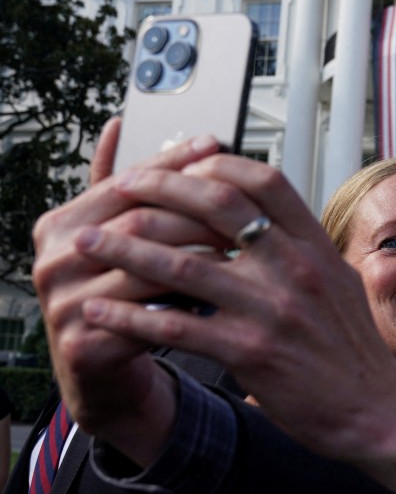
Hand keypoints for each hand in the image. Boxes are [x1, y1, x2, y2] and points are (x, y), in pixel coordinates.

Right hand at [32, 131, 223, 463]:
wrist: (97, 367)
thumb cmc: (120, 290)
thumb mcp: (120, 234)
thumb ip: (131, 185)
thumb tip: (136, 126)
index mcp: (59, 224)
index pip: (123, 182)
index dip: (172, 162)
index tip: (215, 144)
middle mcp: (53, 260)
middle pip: (140, 221)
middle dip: (199, 212)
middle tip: (244, 207)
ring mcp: (63, 305)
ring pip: (150, 268)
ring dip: (202, 256)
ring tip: (243, 247)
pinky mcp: (85, 346)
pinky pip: (152, 318)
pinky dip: (193, 304)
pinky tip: (226, 294)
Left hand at [72, 154, 395, 493]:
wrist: (375, 409)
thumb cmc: (353, 348)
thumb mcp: (340, 280)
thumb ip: (303, 246)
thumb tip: (266, 217)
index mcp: (316, 246)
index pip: (265, 181)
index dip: (217, 164)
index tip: (181, 164)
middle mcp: (295, 268)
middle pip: (218, 205)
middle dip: (160, 188)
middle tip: (122, 187)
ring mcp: (271, 309)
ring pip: (183, 264)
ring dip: (125, 248)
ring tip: (87, 241)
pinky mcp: (249, 353)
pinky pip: (175, 327)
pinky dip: (129, 316)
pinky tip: (99, 310)